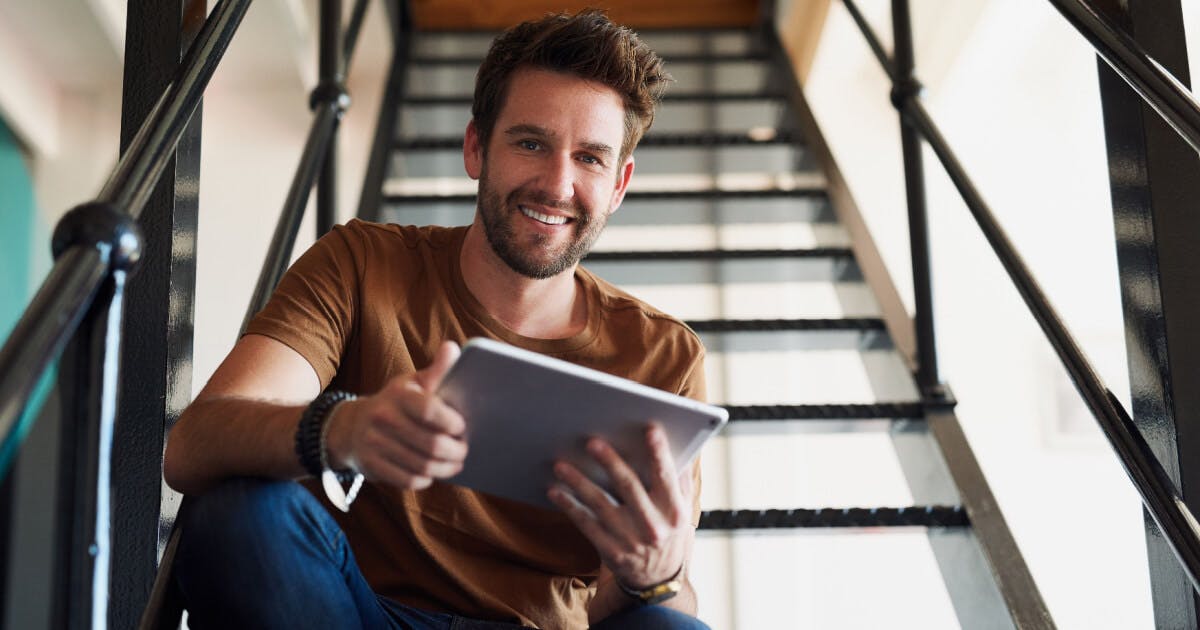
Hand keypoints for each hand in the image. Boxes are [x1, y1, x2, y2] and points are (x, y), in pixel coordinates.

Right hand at [324, 341, 466, 489]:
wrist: (352, 426)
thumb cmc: (395, 403)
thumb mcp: (412, 383)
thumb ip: (437, 370)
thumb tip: (454, 348)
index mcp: (398, 394)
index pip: (430, 410)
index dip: (452, 423)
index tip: (463, 427)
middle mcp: (383, 418)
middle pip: (431, 444)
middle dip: (455, 451)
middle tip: (465, 451)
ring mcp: (374, 443)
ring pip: (422, 465)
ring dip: (445, 468)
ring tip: (455, 464)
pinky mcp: (371, 465)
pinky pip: (407, 480)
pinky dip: (425, 479)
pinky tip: (432, 473)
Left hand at [548, 424, 692, 588]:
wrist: (658, 581)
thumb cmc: (670, 533)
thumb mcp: (683, 509)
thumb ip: (679, 479)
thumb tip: (676, 445)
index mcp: (674, 511)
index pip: (666, 477)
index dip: (659, 453)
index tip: (650, 430)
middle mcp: (653, 526)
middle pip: (629, 486)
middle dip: (610, 462)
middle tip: (592, 442)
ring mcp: (629, 539)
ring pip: (600, 504)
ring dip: (579, 482)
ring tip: (562, 465)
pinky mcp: (610, 550)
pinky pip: (585, 524)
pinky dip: (569, 506)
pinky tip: (555, 491)